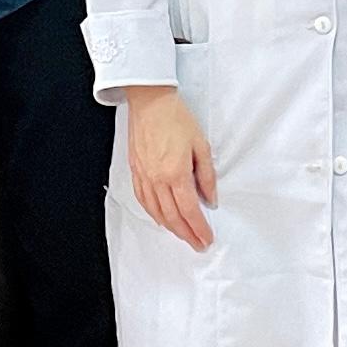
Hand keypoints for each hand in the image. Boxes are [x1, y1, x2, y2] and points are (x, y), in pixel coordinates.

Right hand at [125, 85, 217, 251]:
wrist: (150, 103)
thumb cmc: (176, 119)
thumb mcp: (201, 145)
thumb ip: (207, 176)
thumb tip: (210, 199)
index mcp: (176, 173)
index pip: (189, 210)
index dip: (199, 228)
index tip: (206, 238)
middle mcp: (157, 179)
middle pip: (173, 217)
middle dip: (187, 234)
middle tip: (197, 244)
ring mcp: (144, 176)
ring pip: (157, 212)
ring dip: (171, 228)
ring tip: (183, 235)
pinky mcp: (136, 171)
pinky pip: (143, 200)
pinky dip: (153, 214)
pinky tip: (160, 219)